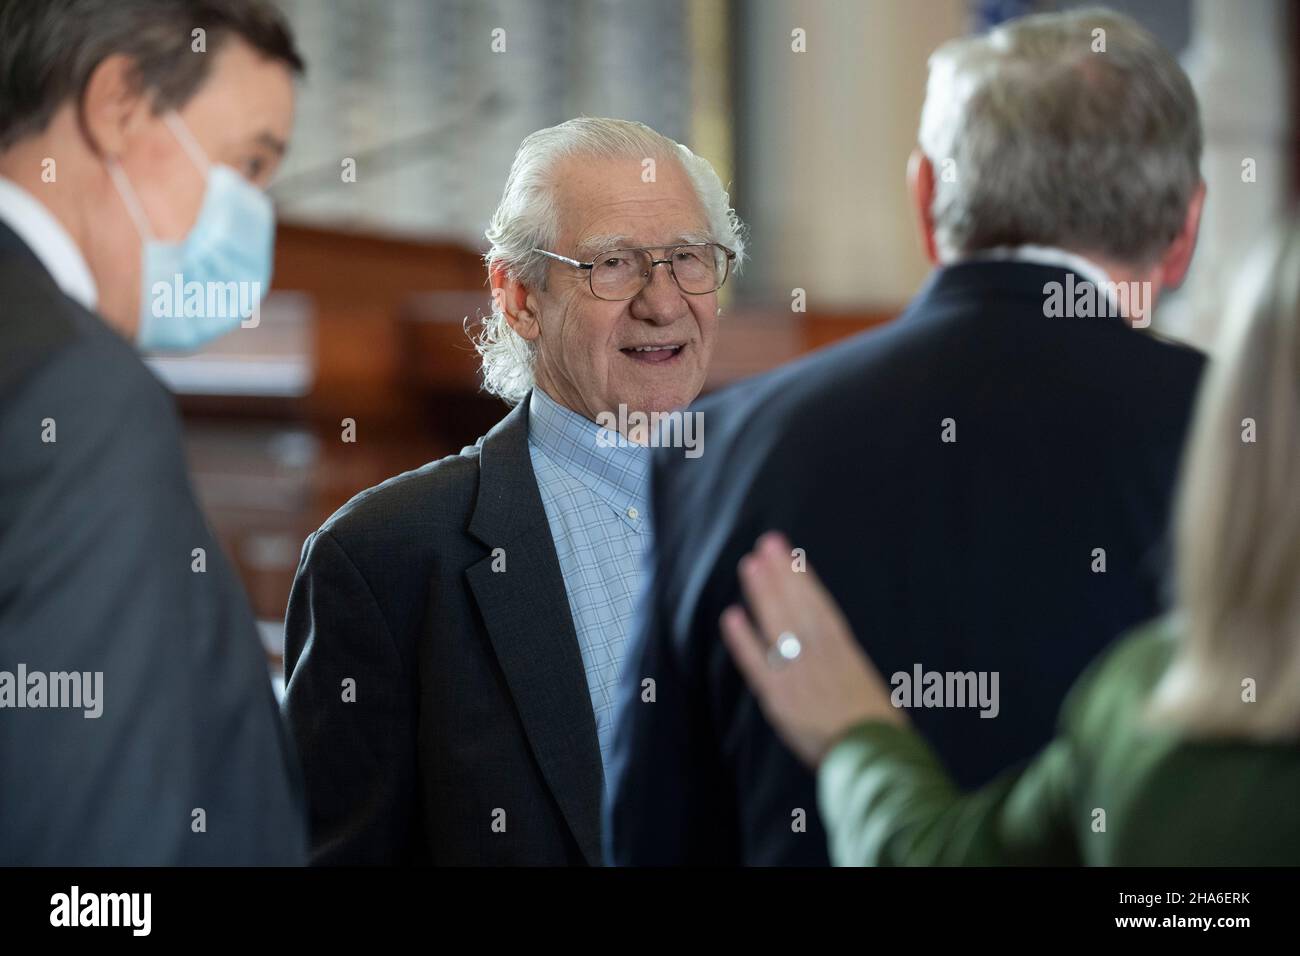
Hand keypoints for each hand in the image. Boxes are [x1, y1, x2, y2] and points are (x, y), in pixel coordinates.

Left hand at [720, 531, 906, 767]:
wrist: (873, 758)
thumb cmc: (881, 730)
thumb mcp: (870, 688)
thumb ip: (847, 668)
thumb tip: (836, 653)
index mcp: (845, 650)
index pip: (819, 604)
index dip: (802, 576)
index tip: (789, 553)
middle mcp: (820, 654)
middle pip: (796, 605)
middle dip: (781, 573)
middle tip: (766, 544)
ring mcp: (798, 672)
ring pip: (777, 624)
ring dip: (763, 593)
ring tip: (750, 565)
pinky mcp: (779, 696)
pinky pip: (757, 662)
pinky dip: (743, 638)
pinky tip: (732, 615)